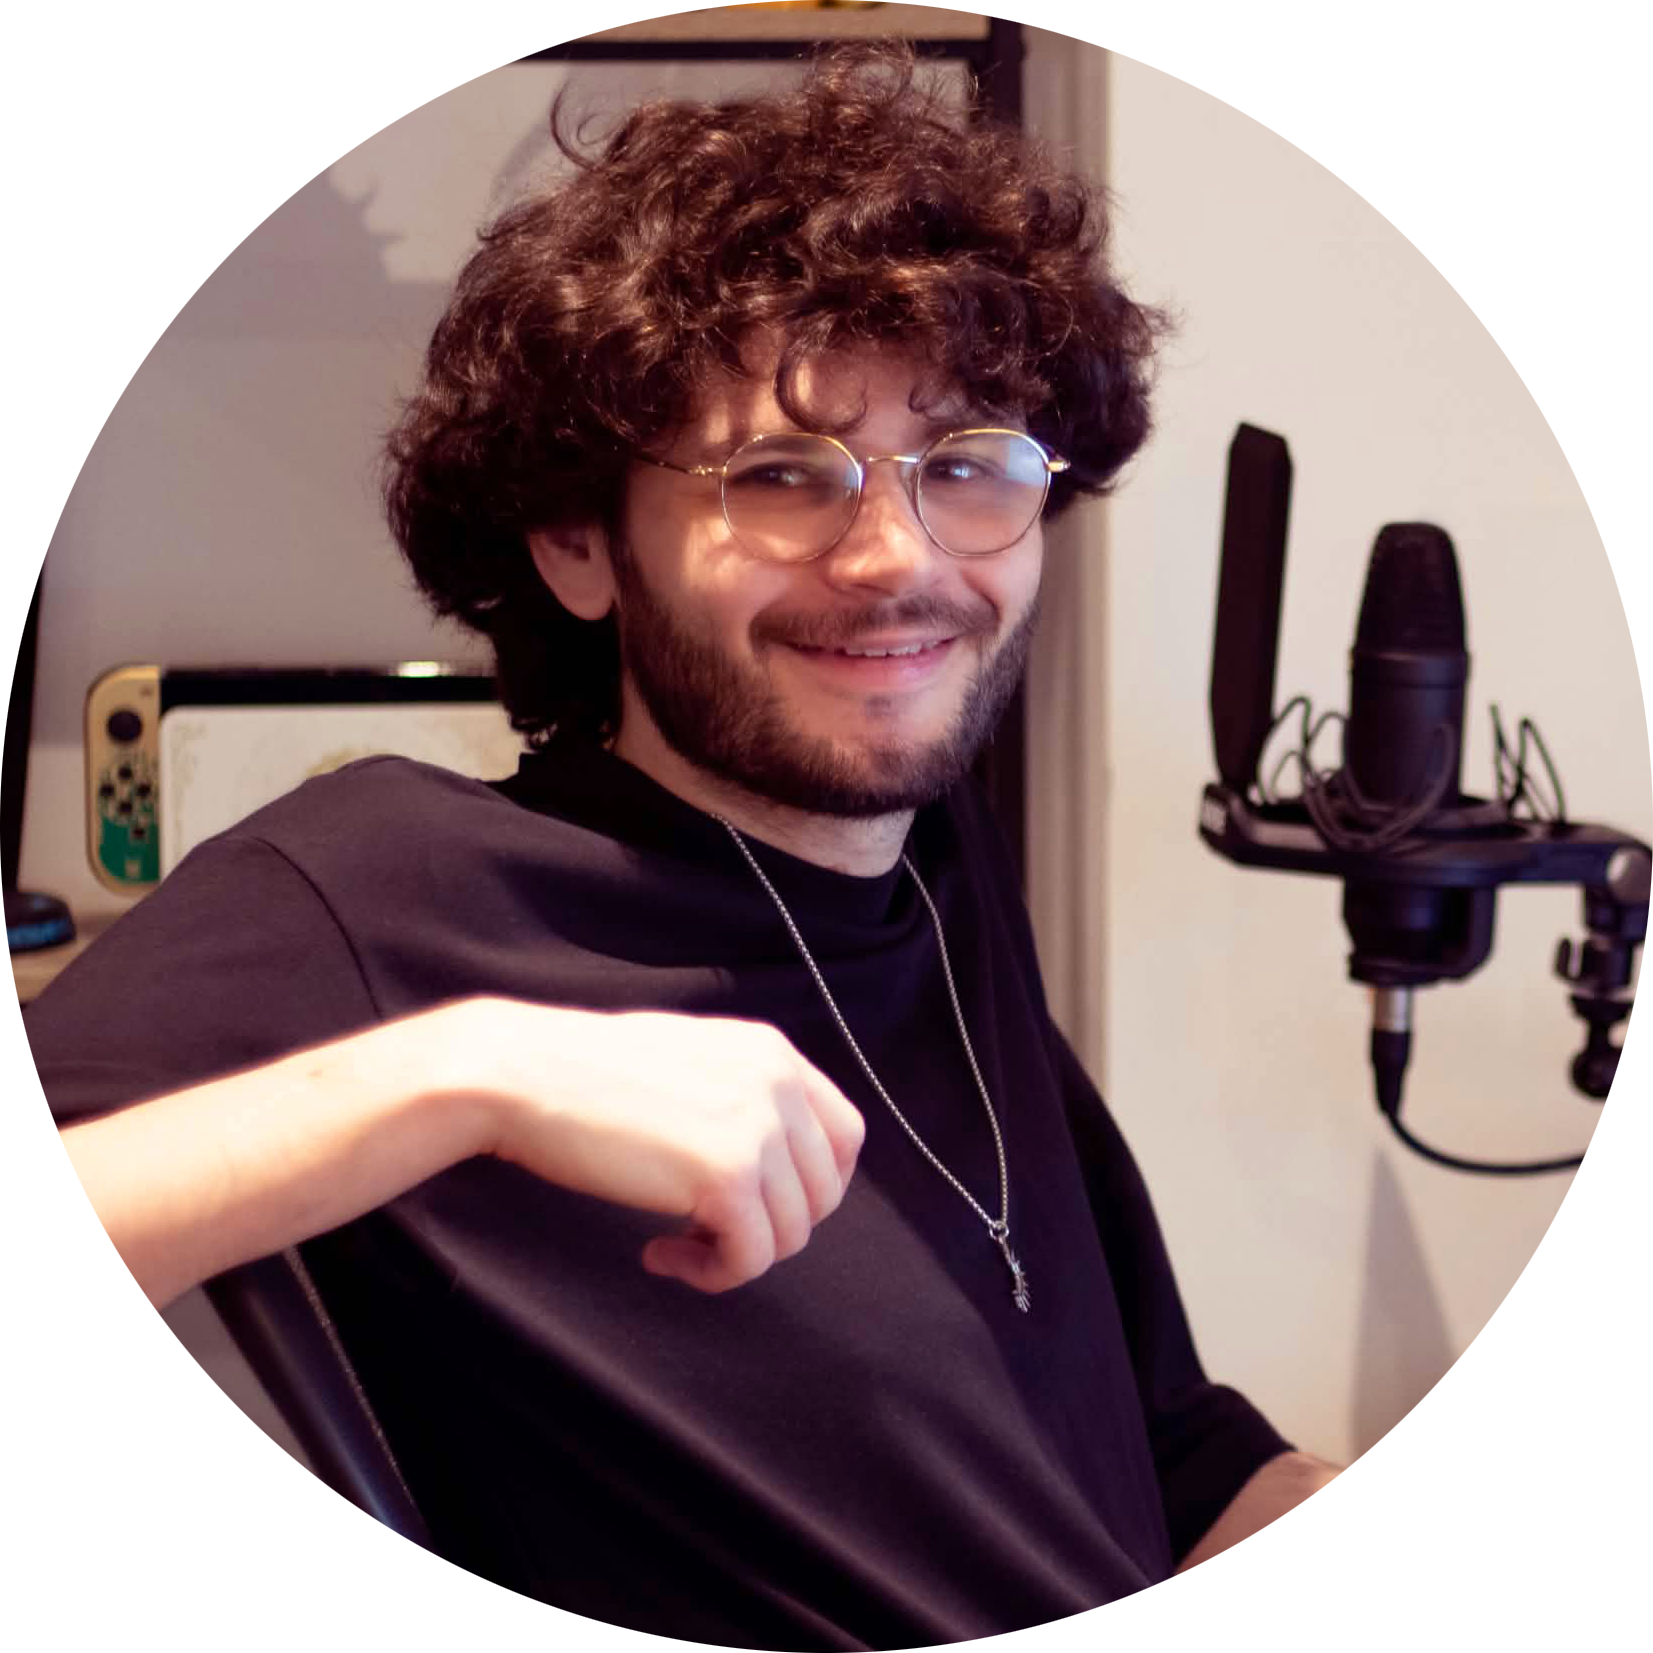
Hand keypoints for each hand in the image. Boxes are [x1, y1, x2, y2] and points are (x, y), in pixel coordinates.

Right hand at [463, 998, 864, 1292]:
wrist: (522, 1073)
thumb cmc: (586, 1074)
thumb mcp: (692, 1060)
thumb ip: (744, 1096)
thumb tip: (777, 1166)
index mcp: (772, 1052)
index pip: (846, 1135)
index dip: (815, 1185)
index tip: (766, 1206)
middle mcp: (777, 1083)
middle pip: (823, 1192)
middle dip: (772, 1226)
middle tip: (707, 1231)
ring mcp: (756, 1128)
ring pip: (790, 1234)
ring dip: (734, 1255)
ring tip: (674, 1242)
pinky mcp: (726, 1176)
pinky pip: (750, 1259)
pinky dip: (710, 1274)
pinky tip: (657, 1253)